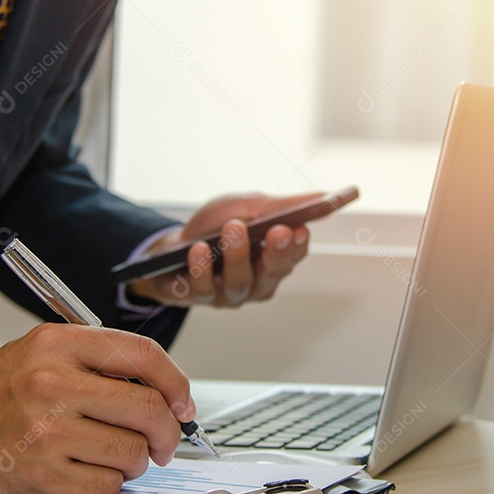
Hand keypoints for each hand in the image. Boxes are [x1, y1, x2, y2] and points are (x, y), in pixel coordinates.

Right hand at [0, 324, 193, 493]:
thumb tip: (168, 391)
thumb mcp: (45, 350)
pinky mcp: (41, 477)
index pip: (143, 355)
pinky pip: (107, 484)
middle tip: (166, 439)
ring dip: (138, 458)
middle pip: (147, 408)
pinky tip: (89, 467)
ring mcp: (45, 433)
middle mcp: (51, 385)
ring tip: (118, 452)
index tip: (183, 403)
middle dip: (169, 430)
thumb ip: (101, 360)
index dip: (176, 382)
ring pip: (133, 451)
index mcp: (57, 344)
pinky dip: (109, 480)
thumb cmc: (1, 389)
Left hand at [128, 192, 318, 307]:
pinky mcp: (198, 297)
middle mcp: (257, 281)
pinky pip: (203, 287)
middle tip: (279, 231)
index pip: (295, 254)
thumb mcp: (246, 206)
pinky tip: (200, 250)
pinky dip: (202, 267)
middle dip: (278, 252)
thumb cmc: (214, 227)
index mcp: (273, 259)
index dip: (299, 243)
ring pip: (240, 282)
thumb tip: (324, 196)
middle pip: (274, 272)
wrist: (168, 246)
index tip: (301, 226)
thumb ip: (280, 206)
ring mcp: (229, 293)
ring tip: (233, 229)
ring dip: (237, 255)